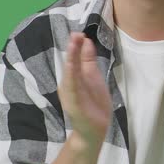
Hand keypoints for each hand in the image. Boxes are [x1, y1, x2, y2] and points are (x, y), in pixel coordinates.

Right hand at [58, 32, 111, 147]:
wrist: (94, 130)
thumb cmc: (93, 103)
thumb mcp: (92, 77)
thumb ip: (88, 60)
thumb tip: (86, 40)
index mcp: (74, 77)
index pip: (74, 58)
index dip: (76, 45)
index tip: (80, 32)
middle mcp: (69, 84)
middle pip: (70, 64)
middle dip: (73, 50)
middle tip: (76, 34)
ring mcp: (71, 95)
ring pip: (70, 76)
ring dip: (71, 61)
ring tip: (73, 46)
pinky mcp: (74, 106)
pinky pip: (73, 91)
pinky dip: (72, 80)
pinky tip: (72, 69)